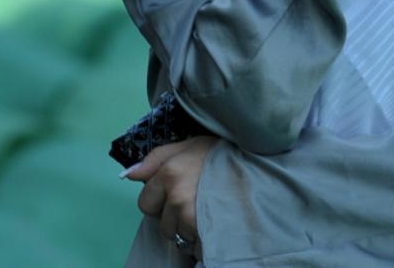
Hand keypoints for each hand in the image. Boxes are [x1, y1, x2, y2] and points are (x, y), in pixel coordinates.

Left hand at [125, 135, 218, 259]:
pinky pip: (195, 248)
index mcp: (170, 174)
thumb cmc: (226, 156)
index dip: (159, 200)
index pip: (145, 202)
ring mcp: (192, 220)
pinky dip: (203, 242)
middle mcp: (177, 198)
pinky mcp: (207, 238)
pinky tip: (215, 225)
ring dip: (188, 230)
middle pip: (162, 223)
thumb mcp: (191, 145)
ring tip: (208, 212)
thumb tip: (130, 174)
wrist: (263, 173)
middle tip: (196, 202)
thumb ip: (157, 158)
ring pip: (178, 237)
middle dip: (173, 217)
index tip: (177, 193)